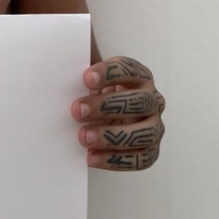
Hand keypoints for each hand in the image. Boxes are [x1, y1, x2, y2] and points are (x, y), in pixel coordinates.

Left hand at [71, 56, 164, 170]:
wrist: (105, 118)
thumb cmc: (99, 94)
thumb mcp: (93, 79)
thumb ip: (84, 69)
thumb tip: (64, 57)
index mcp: (140, 76)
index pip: (129, 70)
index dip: (109, 73)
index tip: (86, 78)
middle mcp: (153, 99)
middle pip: (138, 102)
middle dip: (106, 107)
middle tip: (78, 111)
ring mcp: (155, 125)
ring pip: (145, 132)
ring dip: (112, 137)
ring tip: (83, 137)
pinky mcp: (152, 149)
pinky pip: (142, 158)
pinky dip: (116, 160)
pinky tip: (92, 157)